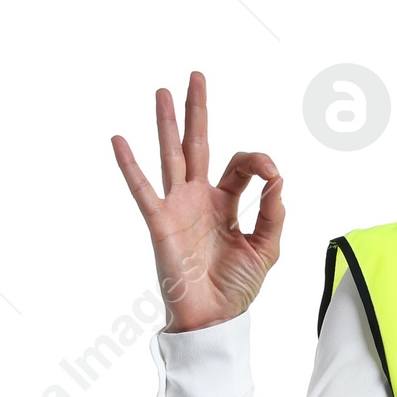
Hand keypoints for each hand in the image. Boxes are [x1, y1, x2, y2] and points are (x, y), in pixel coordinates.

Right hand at [111, 70, 283, 331]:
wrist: (214, 320)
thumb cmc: (236, 288)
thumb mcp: (267, 248)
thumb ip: (274, 212)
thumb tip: (278, 177)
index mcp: (226, 204)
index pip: (240, 167)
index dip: (258, 163)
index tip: (271, 174)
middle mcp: (200, 199)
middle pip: (199, 145)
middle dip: (198, 111)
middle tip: (196, 76)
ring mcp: (178, 207)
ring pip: (171, 156)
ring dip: (166, 123)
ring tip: (162, 91)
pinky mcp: (160, 222)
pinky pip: (143, 189)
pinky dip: (130, 165)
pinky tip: (118, 139)